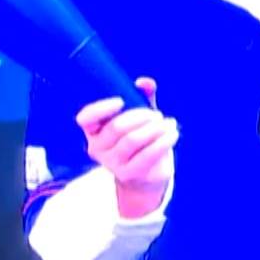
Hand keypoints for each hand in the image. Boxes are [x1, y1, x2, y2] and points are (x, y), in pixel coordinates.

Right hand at [76, 77, 176, 218]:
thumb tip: (145, 82)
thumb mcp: (139, 117)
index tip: (121, 101)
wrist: (145, 177)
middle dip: (141, 116)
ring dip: (155, 128)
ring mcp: (112, 163)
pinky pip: (148, 154)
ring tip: (169, 123)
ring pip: (133, 139)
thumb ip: (141, 97)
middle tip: (156, 115)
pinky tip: (173, 134)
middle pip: (117, 127)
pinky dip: (163, 141)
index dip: (101, 109)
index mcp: (93, 131)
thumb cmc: (140, 140)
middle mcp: (97, 148)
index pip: (85, 118)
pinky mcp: (129, 174)